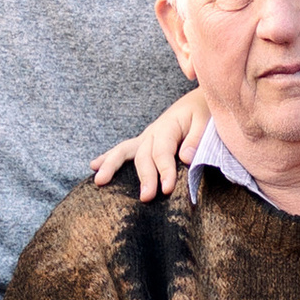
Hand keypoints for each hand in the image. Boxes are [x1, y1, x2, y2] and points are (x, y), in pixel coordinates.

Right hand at [91, 86, 210, 197]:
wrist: (198, 101)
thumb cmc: (203, 112)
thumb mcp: (206, 120)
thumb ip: (196, 139)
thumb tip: (184, 158)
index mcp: (168, 126)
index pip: (163, 152)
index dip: (164, 171)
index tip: (167, 189)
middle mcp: (152, 132)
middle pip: (143, 156)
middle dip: (144, 177)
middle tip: (146, 197)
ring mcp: (145, 138)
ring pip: (124, 151)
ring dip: (111, 166)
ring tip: (100, 181)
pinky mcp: (144, 143)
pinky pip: (123, 150)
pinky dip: (108, 158)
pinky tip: (94, 167)